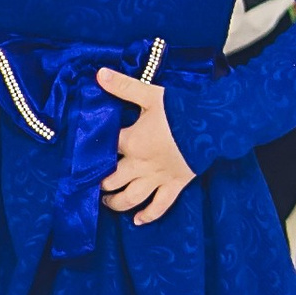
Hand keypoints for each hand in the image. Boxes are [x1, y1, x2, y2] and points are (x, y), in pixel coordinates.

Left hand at [97, 70, 195, 224]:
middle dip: (99, 184)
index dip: (90, 153)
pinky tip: (138, 220)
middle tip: (94, 184)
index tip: (82, 157)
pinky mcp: (175, 185)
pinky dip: (148, 215)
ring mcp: (157, 177)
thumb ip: (124, 86)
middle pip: (110, 180)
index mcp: (132, 141)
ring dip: (115, 203)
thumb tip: (99, 74)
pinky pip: (160, 206)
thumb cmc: (182, 109)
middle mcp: (140, 164)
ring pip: (130, 198)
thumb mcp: (151, 95)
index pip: (103, 149)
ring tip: (108, 202)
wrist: (213, 124)